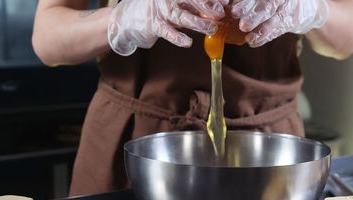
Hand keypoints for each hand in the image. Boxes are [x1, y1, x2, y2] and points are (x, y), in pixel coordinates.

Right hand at [108, 0, 227, 55]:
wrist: (127, 19)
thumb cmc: (157, 11)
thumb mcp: (176, 5)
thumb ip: (194, 7)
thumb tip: (218, 10)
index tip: (226, 1)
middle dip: (207, 5)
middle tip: (221, 13)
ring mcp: (159, 10)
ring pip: (181, 16)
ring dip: (198, 23)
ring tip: (212, 28)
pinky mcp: (152, 25)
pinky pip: (166, 32)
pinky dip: (177, 37)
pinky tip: (188, 42)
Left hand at [231, 0, 328, 46]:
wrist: (302, 5)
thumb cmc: (274, 1)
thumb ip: (250, 3)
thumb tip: (230, 7)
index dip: (246, 3)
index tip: (234, 10)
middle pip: (267, 7)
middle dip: (253, 16)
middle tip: (243, 25)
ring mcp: (287, 10)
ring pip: (274, 20)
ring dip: (260, 31)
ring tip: (249, 39)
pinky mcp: (290, 22)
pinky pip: (277, 31)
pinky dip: (265, 37)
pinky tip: (253, 43)